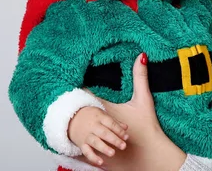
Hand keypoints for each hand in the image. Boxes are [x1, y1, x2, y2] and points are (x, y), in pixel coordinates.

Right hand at [67, 106, 128, 166]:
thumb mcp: (102, 114)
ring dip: (104, 148)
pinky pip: (86, 151)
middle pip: (104, 133)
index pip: (111, 124)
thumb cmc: (91, 116)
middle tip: (123, 146)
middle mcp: (93, 126)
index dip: (119, 130)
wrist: (72, 118)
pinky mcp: (81, 143)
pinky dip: (93, 157)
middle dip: (114, 140)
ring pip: (95, 142)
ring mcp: (86, 135)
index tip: (126, 137)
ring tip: (112, 153)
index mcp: (99, 117)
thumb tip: (126, 128)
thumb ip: (114, 121)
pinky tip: (101, 162)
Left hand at [75, 53, 185, 170]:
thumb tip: (141, 56)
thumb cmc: (146, 127)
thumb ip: (140, 77)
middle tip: (63, 86)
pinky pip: (82, 143)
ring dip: (76, 118)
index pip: (85, 94)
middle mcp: (98, 123)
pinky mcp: (98, 149)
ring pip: (79, 126)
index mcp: (105, 109)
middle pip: (80, 109)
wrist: (148, 154)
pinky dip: (80, 135)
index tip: (73, 74)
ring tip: (65, 108)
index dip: (79, 86)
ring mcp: (97, 137)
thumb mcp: (144, 99)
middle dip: (75, 100)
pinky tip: (75, 132)